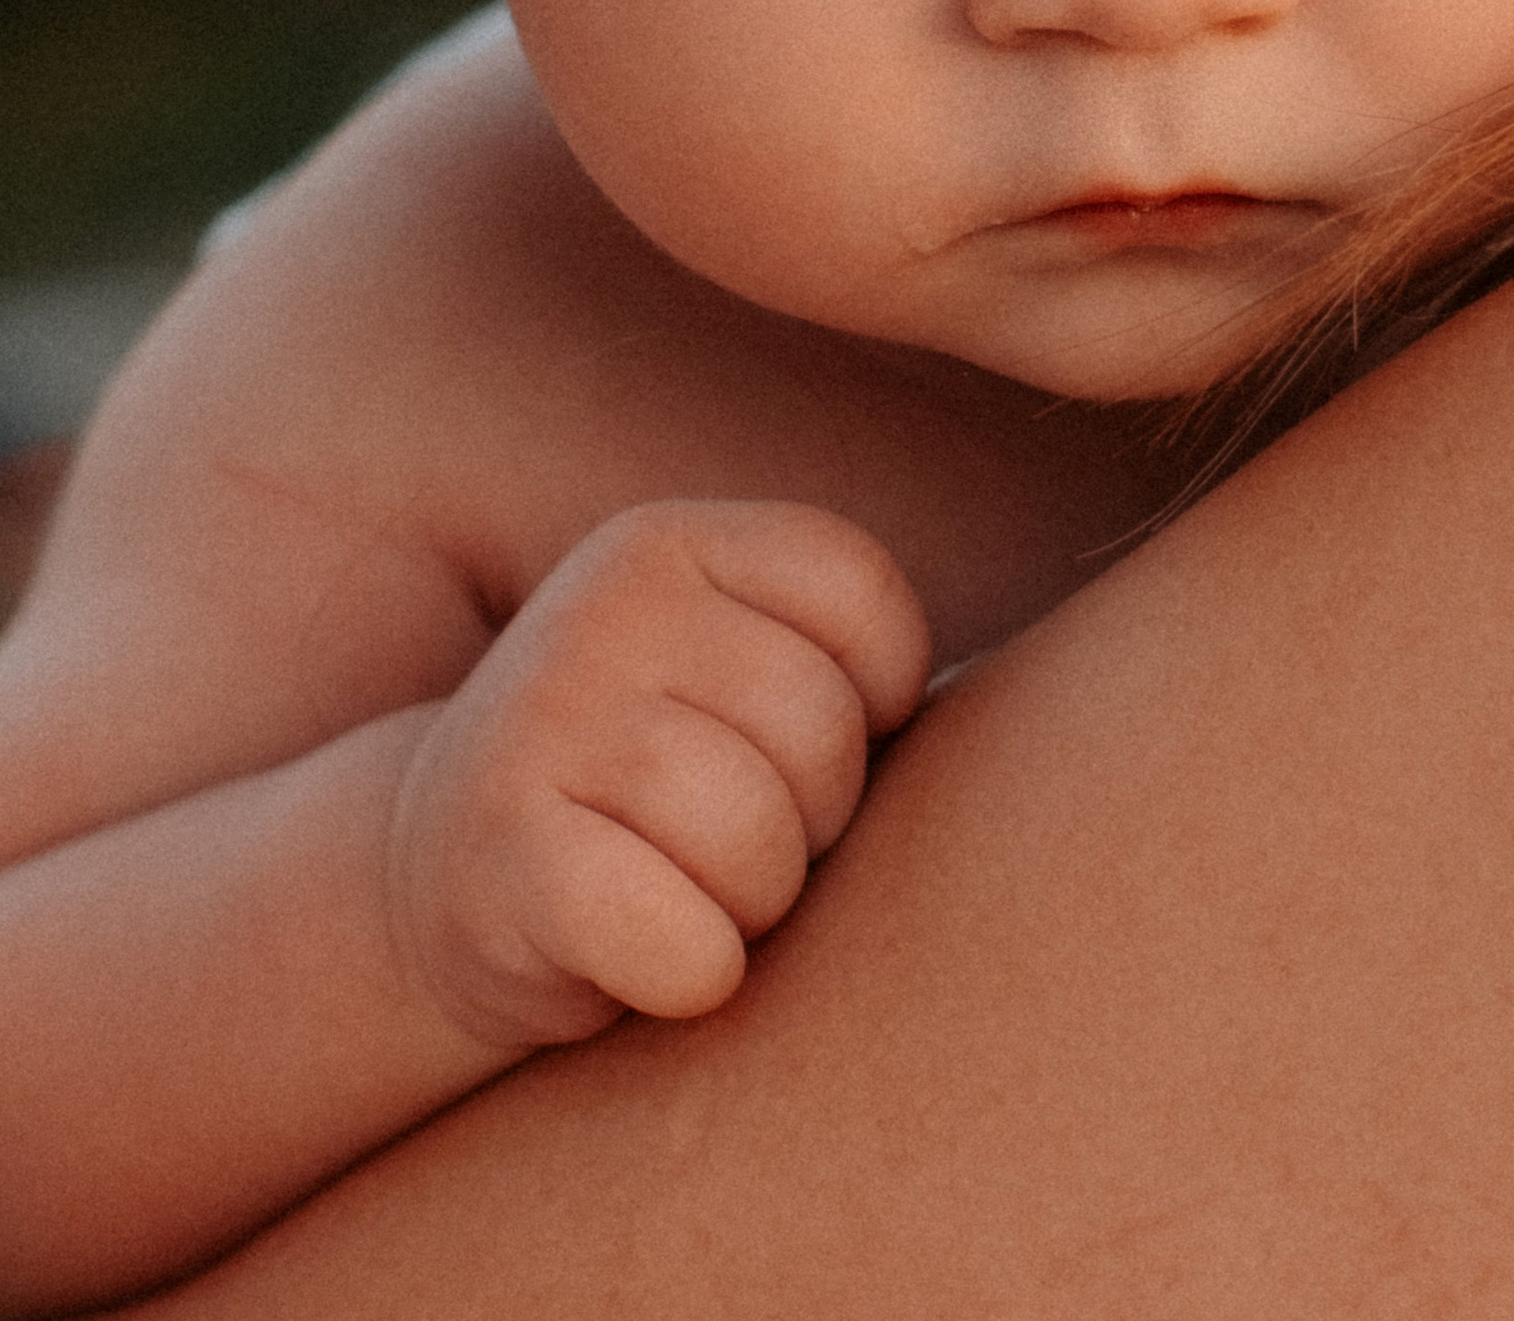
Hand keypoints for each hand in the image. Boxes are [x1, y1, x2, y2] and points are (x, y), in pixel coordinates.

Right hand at [385, 498, 931, 1052]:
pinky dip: (691, 975)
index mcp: (675, 539)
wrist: (448, 877)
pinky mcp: (500, 853)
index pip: (867, 601)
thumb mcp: (734, 671)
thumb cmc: (651, 785)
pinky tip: (639, 954)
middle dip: (808, 821)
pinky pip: (682, 942)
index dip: (871, 706)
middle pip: (821, 733)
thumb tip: (1065, 708)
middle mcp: (604, 601)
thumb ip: (841, 657)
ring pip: (759, 843)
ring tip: (681, 889)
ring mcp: (541, 716)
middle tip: (723, 840)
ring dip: (749, 906)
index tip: (790, 748)